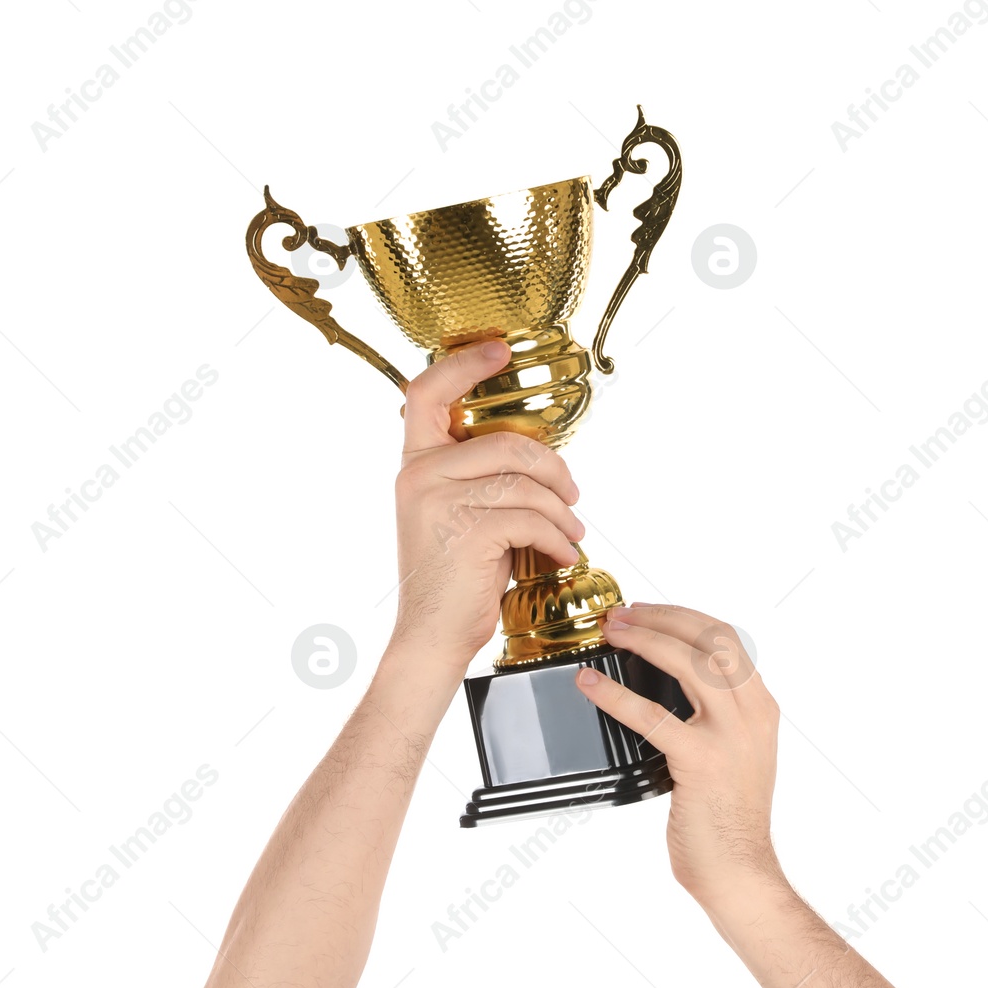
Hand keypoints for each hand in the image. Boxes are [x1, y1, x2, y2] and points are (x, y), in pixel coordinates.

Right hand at [390, 341, 583, 673]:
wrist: (432, 636)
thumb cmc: (454, 579)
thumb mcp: (455, 515)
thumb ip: (477, 477)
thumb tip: (537, 456)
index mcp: (415, 464)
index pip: (427, 392)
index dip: (465, 365)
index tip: (499, 351)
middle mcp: (419, 475)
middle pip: (506, 442)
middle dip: (553, 469)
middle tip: (572, 496)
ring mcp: (438, 500)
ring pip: (525, 481)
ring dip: (560, 511)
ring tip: (569, 533)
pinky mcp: (465, 530)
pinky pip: (531, 517)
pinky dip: (557, 538)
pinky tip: (560, 554)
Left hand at [574, 603, 782, 907]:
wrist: (739, 872)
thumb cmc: (728, 818)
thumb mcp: (736, 753)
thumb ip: (714, 716)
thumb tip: (664, 681)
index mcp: (761, 707)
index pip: (726, 637)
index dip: (682, 615)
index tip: (646, 610)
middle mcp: (752, 714)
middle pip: (709, 637)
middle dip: (660, 616)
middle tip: (619, 615)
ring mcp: (730, 736)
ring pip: (689, 662)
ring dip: (644, 638)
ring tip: (610, 633)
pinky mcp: (701, 761)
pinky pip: (652, 715)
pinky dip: (615, 694)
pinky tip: (589, 684)